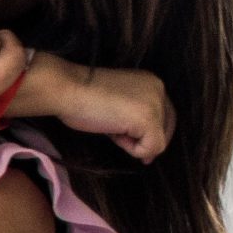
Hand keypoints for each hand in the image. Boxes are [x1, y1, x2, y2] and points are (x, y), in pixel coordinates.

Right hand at [37, 59, 173, 161]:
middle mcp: (159, 89)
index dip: (151, 131)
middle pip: (167, 127)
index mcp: (151, 82)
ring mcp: (155, 104)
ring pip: (159, 140)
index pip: (164, 113)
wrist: (66, 89)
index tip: (133, 142)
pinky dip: (134, 150)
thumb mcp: (116, 103)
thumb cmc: (80, 96)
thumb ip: (133, 116)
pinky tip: (114, 135)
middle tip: (123, 142)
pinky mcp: (149, 119)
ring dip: (134, 143)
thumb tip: (149, 151)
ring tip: (112, 130)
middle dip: (146, 139)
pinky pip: (151, 148)